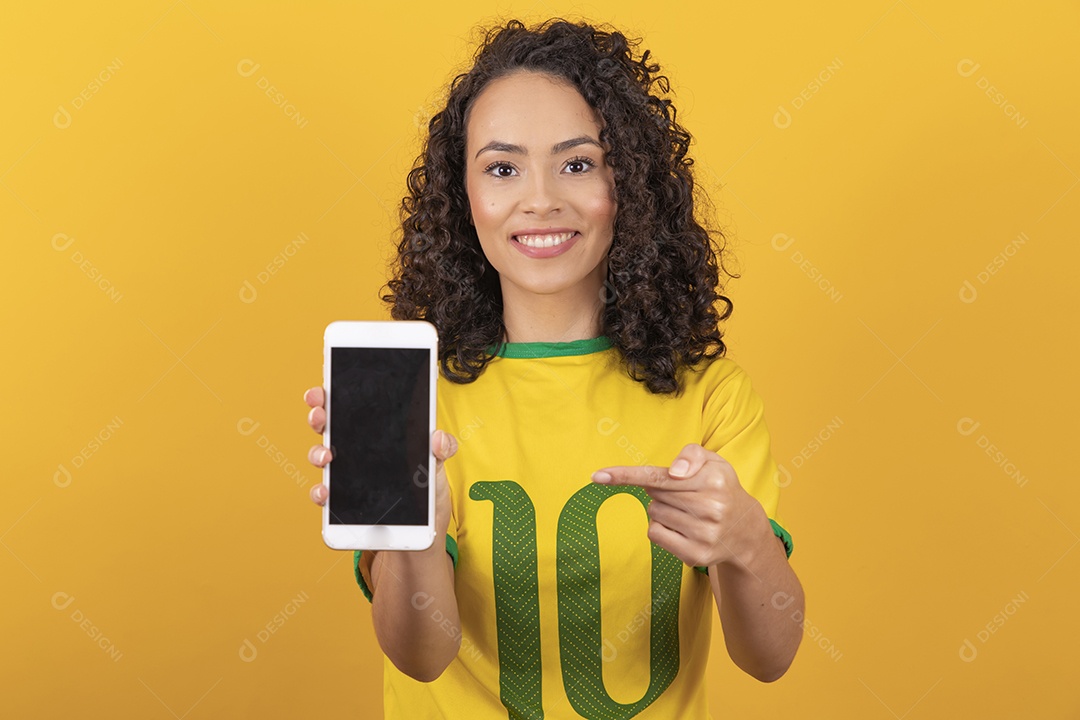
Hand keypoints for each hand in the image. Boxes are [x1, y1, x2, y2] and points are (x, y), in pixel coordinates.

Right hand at [302, 386, 456, 538]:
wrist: (424, 528)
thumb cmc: (426, 487)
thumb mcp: (438, 464)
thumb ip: (442, 448)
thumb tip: (438, 438)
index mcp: (378, 431)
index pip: (352, 405)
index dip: (334, 394)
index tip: (325, 388)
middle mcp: (356, 448)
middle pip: (330, 424)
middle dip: (319, 414)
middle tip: (320, 413)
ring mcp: (347, 473)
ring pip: (322, 455)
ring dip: (318, 452)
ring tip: (327, 456)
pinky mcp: (344, 501)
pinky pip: (326, 493)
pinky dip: (321, 492)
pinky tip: (326, 491)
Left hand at [591, 443, 765, 568]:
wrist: (745, 530)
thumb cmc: (721, 489)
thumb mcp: (715, 462)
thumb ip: (691, 454)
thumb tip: (673, 473)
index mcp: (713, 481)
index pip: (659, 477)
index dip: (625, 476)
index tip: (596, 476)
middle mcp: (710, 509)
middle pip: (654, 494)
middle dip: (663, 491)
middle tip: (687, 495)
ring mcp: (703, 535)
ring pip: (653, 513)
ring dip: (663, 510)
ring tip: (690, 512)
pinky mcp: (695, 556)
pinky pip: (654, 534)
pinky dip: (661, 528)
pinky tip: (684, 529)